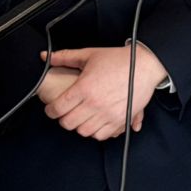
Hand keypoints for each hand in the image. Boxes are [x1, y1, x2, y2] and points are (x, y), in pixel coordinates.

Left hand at [40, 46, 165, 138]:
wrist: (145, 65)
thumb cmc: (118, 59)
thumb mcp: (90, 54)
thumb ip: (65, 57)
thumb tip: (45, 56)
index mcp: (84, 88)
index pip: (58, 108)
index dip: (50, 110)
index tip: (52, 108)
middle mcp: (95, 103)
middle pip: (68, 123)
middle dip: (64, 118)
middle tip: (67, 112)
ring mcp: (108, 114)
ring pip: (83, 131)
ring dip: (79, 125)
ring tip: (82, 117)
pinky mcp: (120, 120)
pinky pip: (101, 135)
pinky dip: (95, 131)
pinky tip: (95, 122)